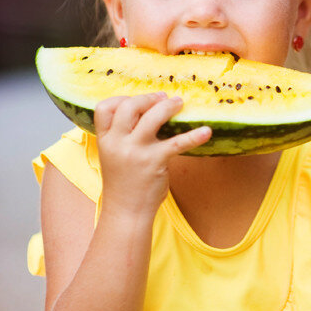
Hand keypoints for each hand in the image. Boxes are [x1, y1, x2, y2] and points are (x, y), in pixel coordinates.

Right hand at [95, 93, 211, 217]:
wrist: (126, 212)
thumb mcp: (115, 156)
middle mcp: (117, 143)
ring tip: (179, 103)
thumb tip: (148, 113)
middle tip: (163, 98)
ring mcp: (135, 152)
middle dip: (148, 98)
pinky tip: (206, 131)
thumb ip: (124, 136)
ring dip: (168, 106)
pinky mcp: (154, 162)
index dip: (121, 98)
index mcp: (104, 140)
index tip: (138, 99)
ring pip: (152, 117)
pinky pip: (176, 143)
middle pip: (129, 106)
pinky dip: (194, 136)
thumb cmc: (125, 183)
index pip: (105, 108)